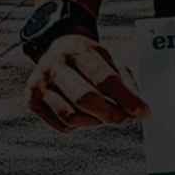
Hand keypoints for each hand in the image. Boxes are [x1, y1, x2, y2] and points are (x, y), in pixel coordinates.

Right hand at [25, 35, 149, 131]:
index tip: (143, 111)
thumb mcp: (110, 60)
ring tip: (104, 114)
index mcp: (77, 51)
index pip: (104, 78)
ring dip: (95, 121)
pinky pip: (62, 126)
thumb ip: (125, 83)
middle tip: (125, 119)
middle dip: (110, 114)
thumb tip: (139, 111)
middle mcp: (54, 66)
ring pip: (72, 117)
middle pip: (85, 99)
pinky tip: (85, 114)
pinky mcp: (31, 102)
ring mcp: (39, 84)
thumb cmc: (89, 59)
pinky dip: (80, 125)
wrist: (56, 48)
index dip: (126, 98)